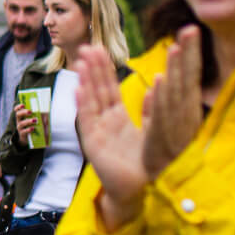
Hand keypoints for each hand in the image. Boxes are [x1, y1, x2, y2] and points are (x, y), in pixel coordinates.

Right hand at [13, 103, 37, 144]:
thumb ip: (41, 115)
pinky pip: (24, 131)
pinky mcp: (22, 134)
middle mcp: (19, 121)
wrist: (33, 139)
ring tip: (35, 120)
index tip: (23, 105)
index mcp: (22, 116)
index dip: (18, 107)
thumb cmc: (36, 126)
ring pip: (21, 123)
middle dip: (23, 112)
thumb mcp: (39, 120)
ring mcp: (20, 128)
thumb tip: (46, 110)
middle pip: (18, 115)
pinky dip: (28, 129)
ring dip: (28, 121)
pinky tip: (33, 128)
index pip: (17, 110)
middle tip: (30, 112)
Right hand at [74, 42, 149, 219]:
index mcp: (117, 119)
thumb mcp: (152, 130)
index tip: (99, 50)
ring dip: (85, 81)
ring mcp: (97, 132)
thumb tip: (156, 82)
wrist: (141, 188)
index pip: (109, 89)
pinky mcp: (93, 144)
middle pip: (97, 91)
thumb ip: (151, 108)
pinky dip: (82, 104)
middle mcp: (104, 123)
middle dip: (92, 69)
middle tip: (86, 46)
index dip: (103, 70)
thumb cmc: (146, 163)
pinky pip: (87, 120)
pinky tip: (78, 89)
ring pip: (90, 101)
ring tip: (80, 61)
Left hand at [140, 27, 203, 180]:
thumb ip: (157, 105)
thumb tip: (159, 81)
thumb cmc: (165, 155)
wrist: (166, 186)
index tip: (189, 30)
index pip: (187, 76)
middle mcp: (184, 115)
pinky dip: (163, 99)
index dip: (189, 54)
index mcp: (183, 109)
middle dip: (188, 54)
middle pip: (187, 79)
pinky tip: (161, 82)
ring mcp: (176, 127)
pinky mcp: (165, 139)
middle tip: (191, 28)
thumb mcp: (161, 126)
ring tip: (176, 48)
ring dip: (177, 72)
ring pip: (176, 94)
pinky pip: (163, 115)